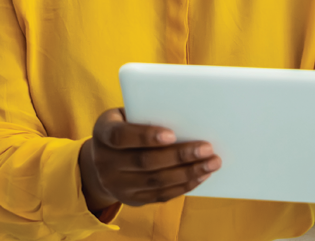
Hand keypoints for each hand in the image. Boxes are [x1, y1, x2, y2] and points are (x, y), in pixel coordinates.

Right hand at [78, 108, 220, 212]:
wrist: (103, 160)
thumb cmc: (125, 127)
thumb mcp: (126, 115)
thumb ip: (147, 114)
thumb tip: (188, 114)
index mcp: (102, 134)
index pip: (121, 136)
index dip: (146, 136)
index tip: (172, 134)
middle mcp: (104, 162)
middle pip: (145, 162)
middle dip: (179, 155)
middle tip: (206, 148)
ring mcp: (116, 185)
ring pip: (156, 181)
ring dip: (188, 173)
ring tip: (212, 163)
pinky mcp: (131, 200)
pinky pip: (161, 195)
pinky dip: (184, 186)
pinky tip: (201, 175)